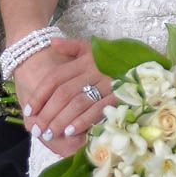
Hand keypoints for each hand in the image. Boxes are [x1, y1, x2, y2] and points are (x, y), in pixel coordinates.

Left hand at [13, 37, 110, 156]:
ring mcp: (108, 83)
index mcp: (85, 60)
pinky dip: (82, 121)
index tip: (29, 111)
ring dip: (61, 120)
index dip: (40, 95)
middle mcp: (95, 70)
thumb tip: (52, 43)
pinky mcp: (120, 96)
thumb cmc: (114, 62)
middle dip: (47, 112)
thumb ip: (72, 47)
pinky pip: (97, 110)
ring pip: (78, 103)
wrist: (146, 66)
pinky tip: (70, 132)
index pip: (56, 78)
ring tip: (49, 133)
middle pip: (64, 93)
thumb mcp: (94, 50)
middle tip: (37, 129)